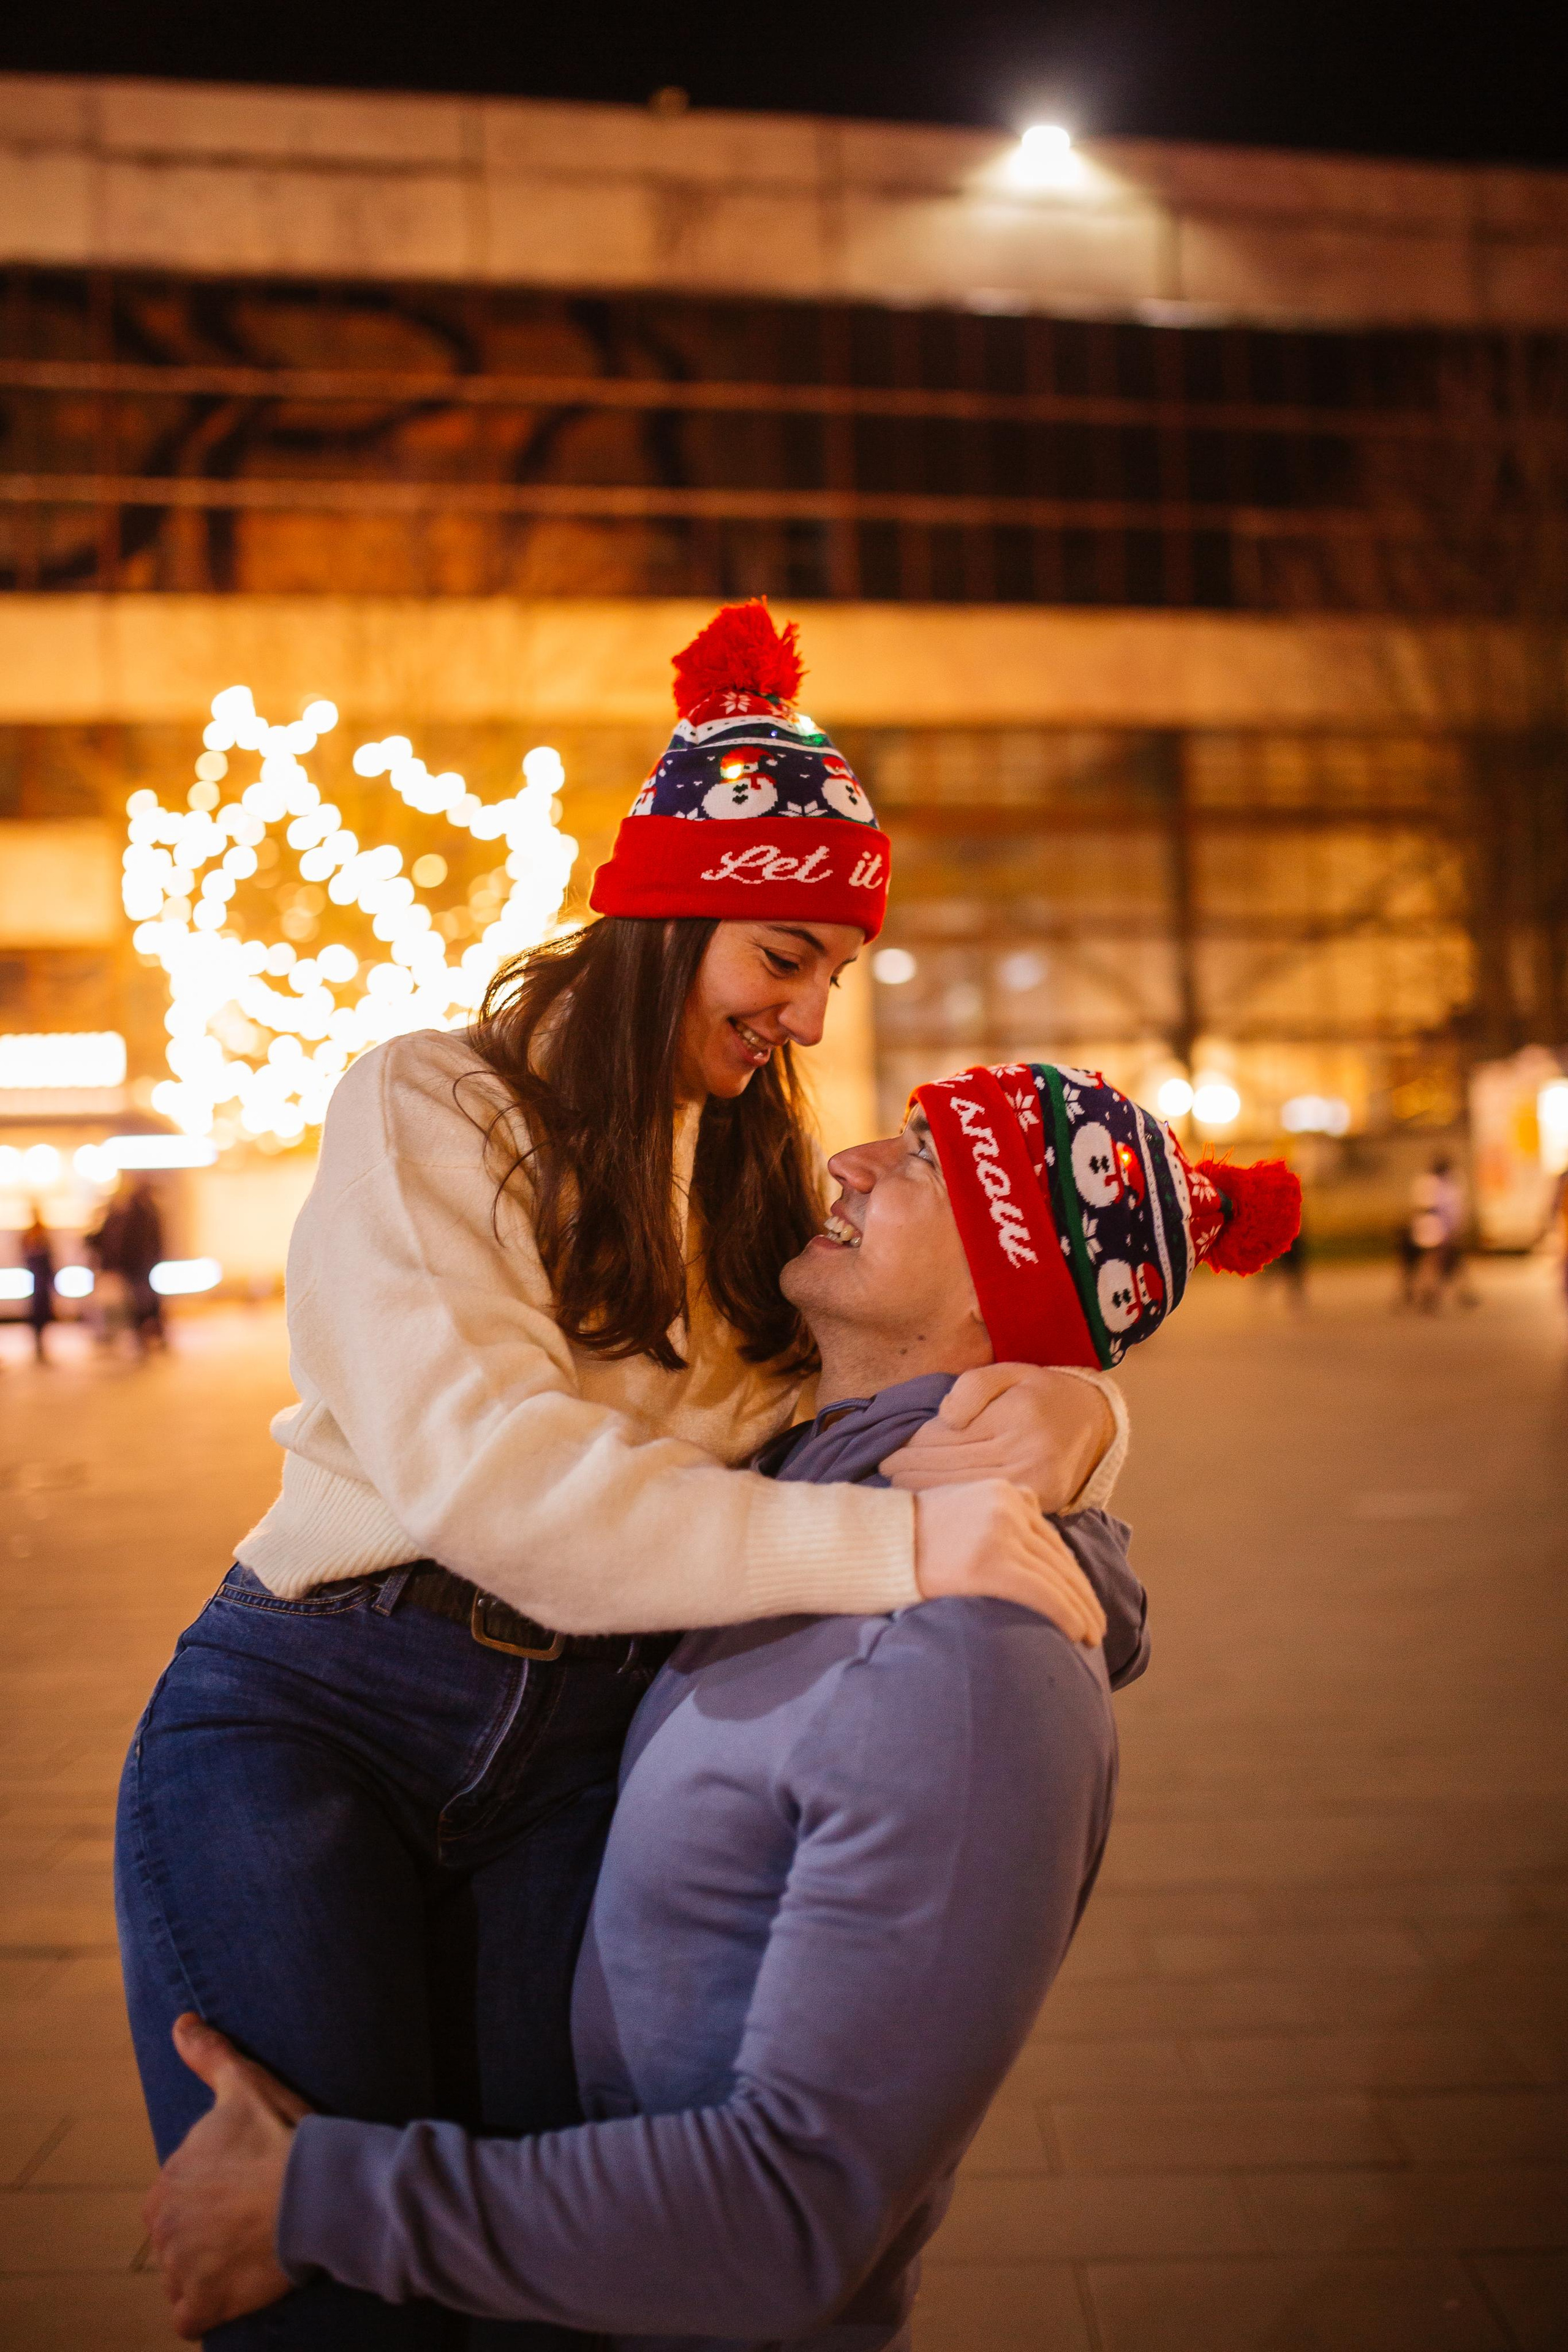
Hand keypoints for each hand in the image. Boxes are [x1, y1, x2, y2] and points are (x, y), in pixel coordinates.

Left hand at [144, 2014, 310, 2340]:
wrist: (319, 2190)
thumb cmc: (282, 2136)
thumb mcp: (244, 2085)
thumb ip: (208, 2055)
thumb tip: (180, 2021)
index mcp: (166, 2183)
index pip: (177, 2198)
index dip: (212, 2195)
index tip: (245, 2188)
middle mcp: (163, 2229)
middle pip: (179, 2239)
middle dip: (207, 2234)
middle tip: (253, 2220)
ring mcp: (181, 2271)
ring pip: (184, 2277)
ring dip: (210, 2270)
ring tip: (252, 2250)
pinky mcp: (203, 2306)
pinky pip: (190, 2317)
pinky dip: (209, 2307)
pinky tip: (239, 2286)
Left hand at [881, 1364, 1113, 1512]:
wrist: (1092, 1420)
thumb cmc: (1039, 1393)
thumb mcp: (1008, 1372)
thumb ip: (972, 1387)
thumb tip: (944, 1419)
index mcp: (1015, 1418)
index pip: (949, 1437)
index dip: (913, 1445)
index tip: (887, 1450)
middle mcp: (1025, 1454)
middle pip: (952, 1467)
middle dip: (912, 1470)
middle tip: (882, 1471)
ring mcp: (1033, 1484)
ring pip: (965, 1489)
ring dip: (927, 1489)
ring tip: (897, 1486)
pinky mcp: (1040, 1503)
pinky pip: (987, 1503)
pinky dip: (956, 1501)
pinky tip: (933, 1499)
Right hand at [914, 1481, 1106, 1646]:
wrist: (873, 1543)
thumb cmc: (909, 1539)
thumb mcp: (961, 1511)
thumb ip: (996, 1522)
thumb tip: (1028, 1557)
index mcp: (1004, 1491)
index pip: (1050, 1539)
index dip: (1071, 1574)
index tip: (1083, 1598)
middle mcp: (1009, 1505)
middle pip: (1059, 1558)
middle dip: (1082, 1595)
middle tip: (1097, 1625)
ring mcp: (1001, 1532)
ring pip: (1058, 1577)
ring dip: (1082, 1611)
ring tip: (1092, 1638)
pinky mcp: (991, 1563)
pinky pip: (1043, 1593)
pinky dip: (1067, 1615)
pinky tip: (1079, 1635)